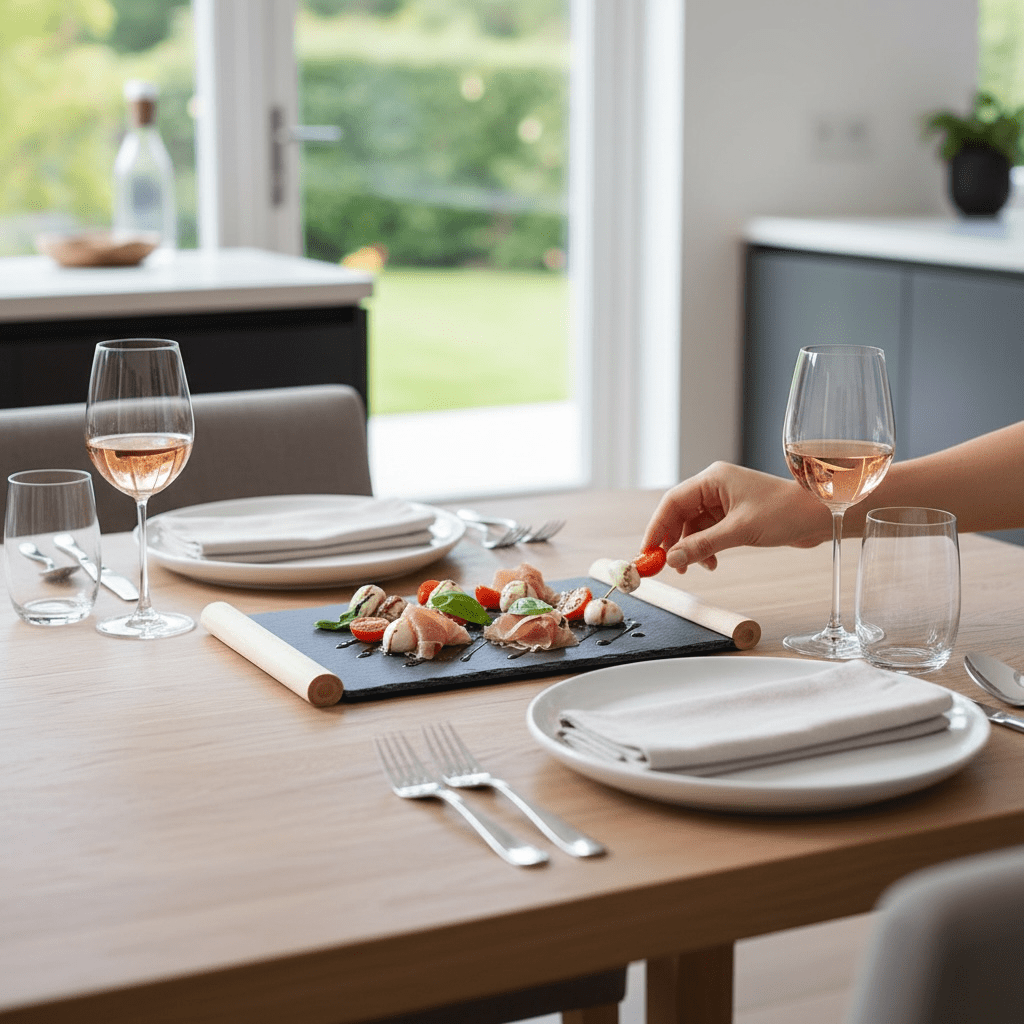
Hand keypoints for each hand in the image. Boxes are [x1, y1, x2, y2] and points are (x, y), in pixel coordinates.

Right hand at [641, 462, 830, 572]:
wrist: (820, 515)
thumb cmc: (785, 512)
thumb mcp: (739, 531)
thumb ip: (702, 545)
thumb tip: (672, 559)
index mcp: (713, 479)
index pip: (672, 502)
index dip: (656, 527)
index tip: (646, 551)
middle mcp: (715, 487)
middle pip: (679, 514)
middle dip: (671, 540)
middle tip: (665, 565)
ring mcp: (724, 501)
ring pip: (693, 526)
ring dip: (690, 548)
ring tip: (693, 568)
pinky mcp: (733, 515)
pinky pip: (708, 532)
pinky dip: (705, 548)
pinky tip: (711, 562)